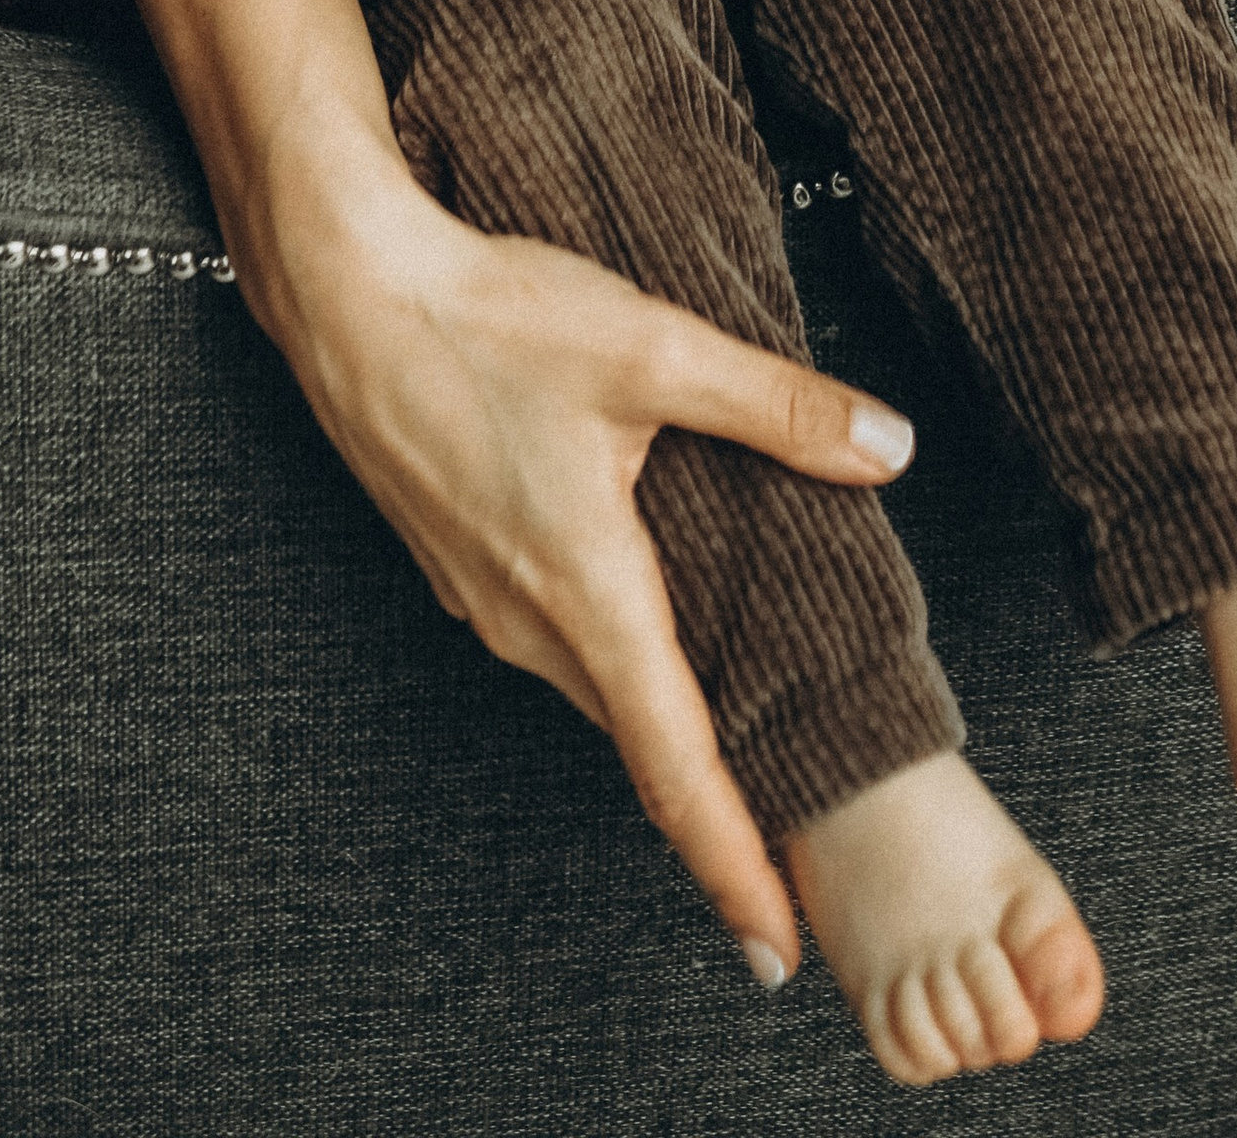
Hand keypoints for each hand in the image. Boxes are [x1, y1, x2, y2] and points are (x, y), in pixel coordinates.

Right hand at [255, 136, 915, 985]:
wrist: (350, 292)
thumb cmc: (489, 319)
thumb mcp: (655, 347)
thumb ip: (777, 406)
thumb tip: (886, 446)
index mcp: (587, 592)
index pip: (673, 767)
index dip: (731, 861)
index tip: (776, 944)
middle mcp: (530, 622)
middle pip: (639, 741)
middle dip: (713, 806)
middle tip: (789, 856)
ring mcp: (484, 600)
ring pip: (594, 687)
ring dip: (661, 724)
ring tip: (734, 749)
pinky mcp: (459, 563)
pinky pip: (552, 641)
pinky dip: (611, 660)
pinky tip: (644, 622)